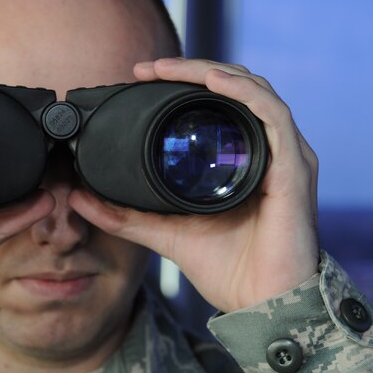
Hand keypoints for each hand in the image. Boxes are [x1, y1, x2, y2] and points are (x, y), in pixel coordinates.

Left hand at [69, 58, 319, 312]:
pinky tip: (214, 82)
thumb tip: (78, 198)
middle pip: (235, 87)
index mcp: (245, 159)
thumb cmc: (228, 269)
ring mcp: (285, 157)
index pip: (219, 102)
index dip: (184, 82)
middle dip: (191, 70)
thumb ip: (124, 215)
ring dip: (211, 72)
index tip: (143, 76)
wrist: (262, 305)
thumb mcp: (164, 232)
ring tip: (171, 68)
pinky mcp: (294, 169)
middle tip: (149, 68)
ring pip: (252, 90)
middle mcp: (269, 151)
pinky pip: (273, 115)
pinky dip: (243, 92)